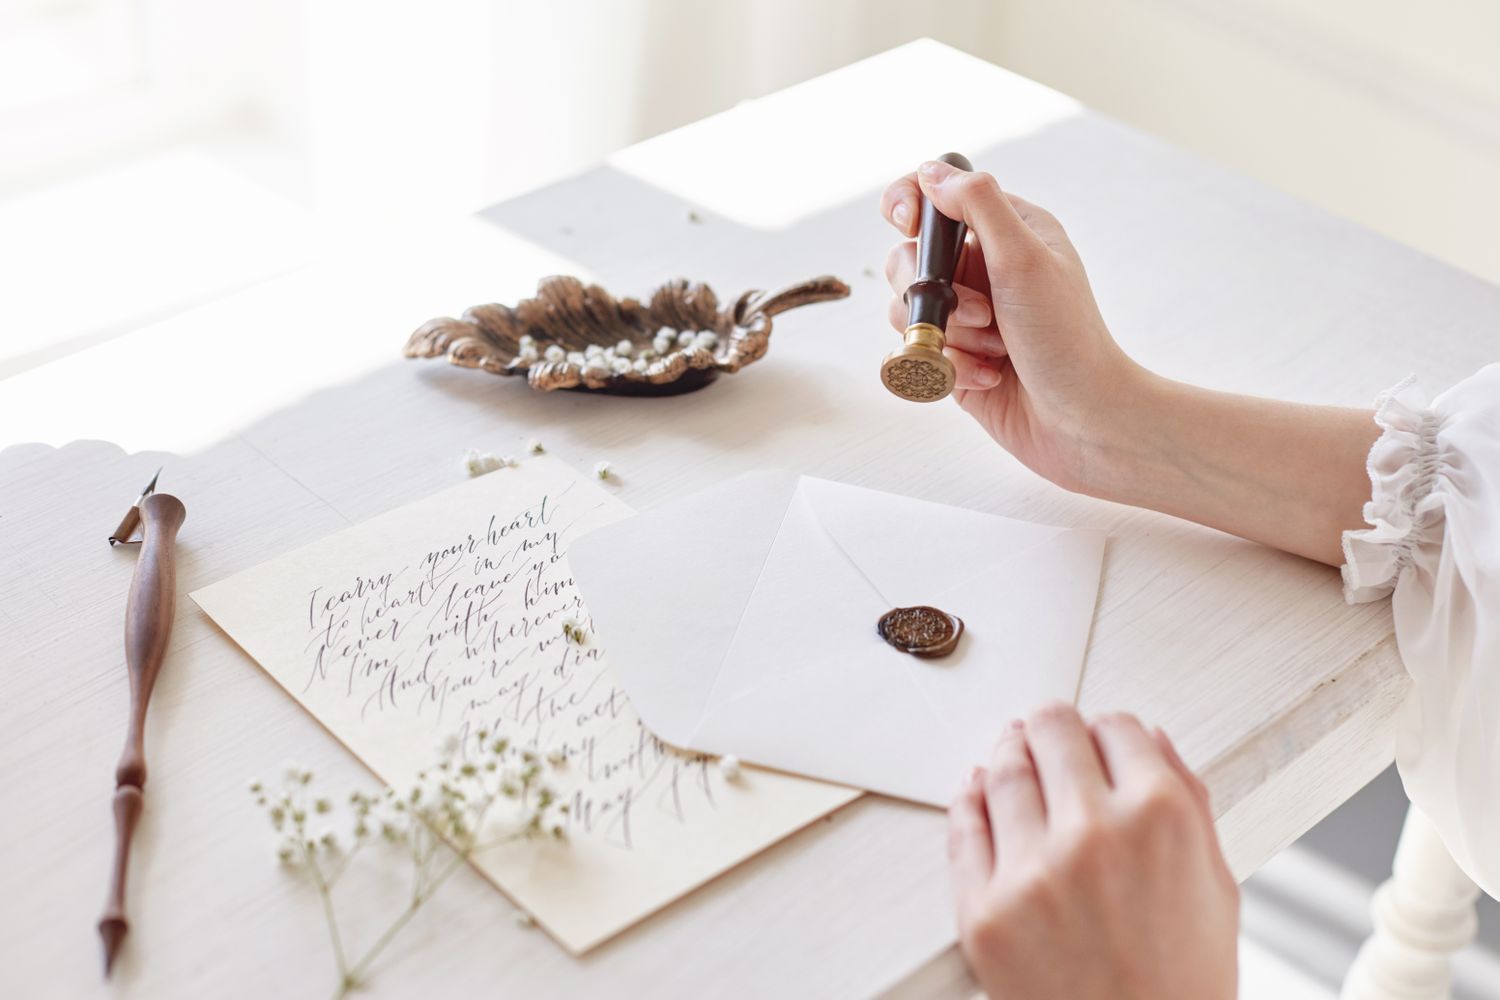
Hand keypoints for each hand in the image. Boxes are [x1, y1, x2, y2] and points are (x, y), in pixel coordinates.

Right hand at [881, 161, 1144, 492]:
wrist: (1085, 421)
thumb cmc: (1068, 339)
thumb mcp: (1024, 257)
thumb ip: (976, 204)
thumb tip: (930, 172)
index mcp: (1007, 231)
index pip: (936, 196)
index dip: (910, 206)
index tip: (908, 226)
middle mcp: (984, 270)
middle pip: (910, 258)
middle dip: (935, 291)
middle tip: (983, 313)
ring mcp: (967, 317)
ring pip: (910, 309)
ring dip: (949, 334)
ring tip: (993, 351)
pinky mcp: (956, 360)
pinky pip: (920, 354)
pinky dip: (951, 368)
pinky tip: (990, 378)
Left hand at [947, 704, 1238, 999]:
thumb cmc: (1183, 984)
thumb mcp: (1217, 887)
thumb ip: (1187, 801)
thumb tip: (1150, 739)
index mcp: (1161, 818)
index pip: (1117, 728)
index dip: (1106, 730)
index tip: (1097, 737)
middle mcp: (1093, 832)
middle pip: (1050, 732)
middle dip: (1049, 728)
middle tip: (1045, 732)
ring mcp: (1032, 870)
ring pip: (1001, 770)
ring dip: (1007, 753)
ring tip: (1012, 754)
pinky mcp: (984, 909)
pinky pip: (962, 826)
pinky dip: (968, 799)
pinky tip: (976, 792)